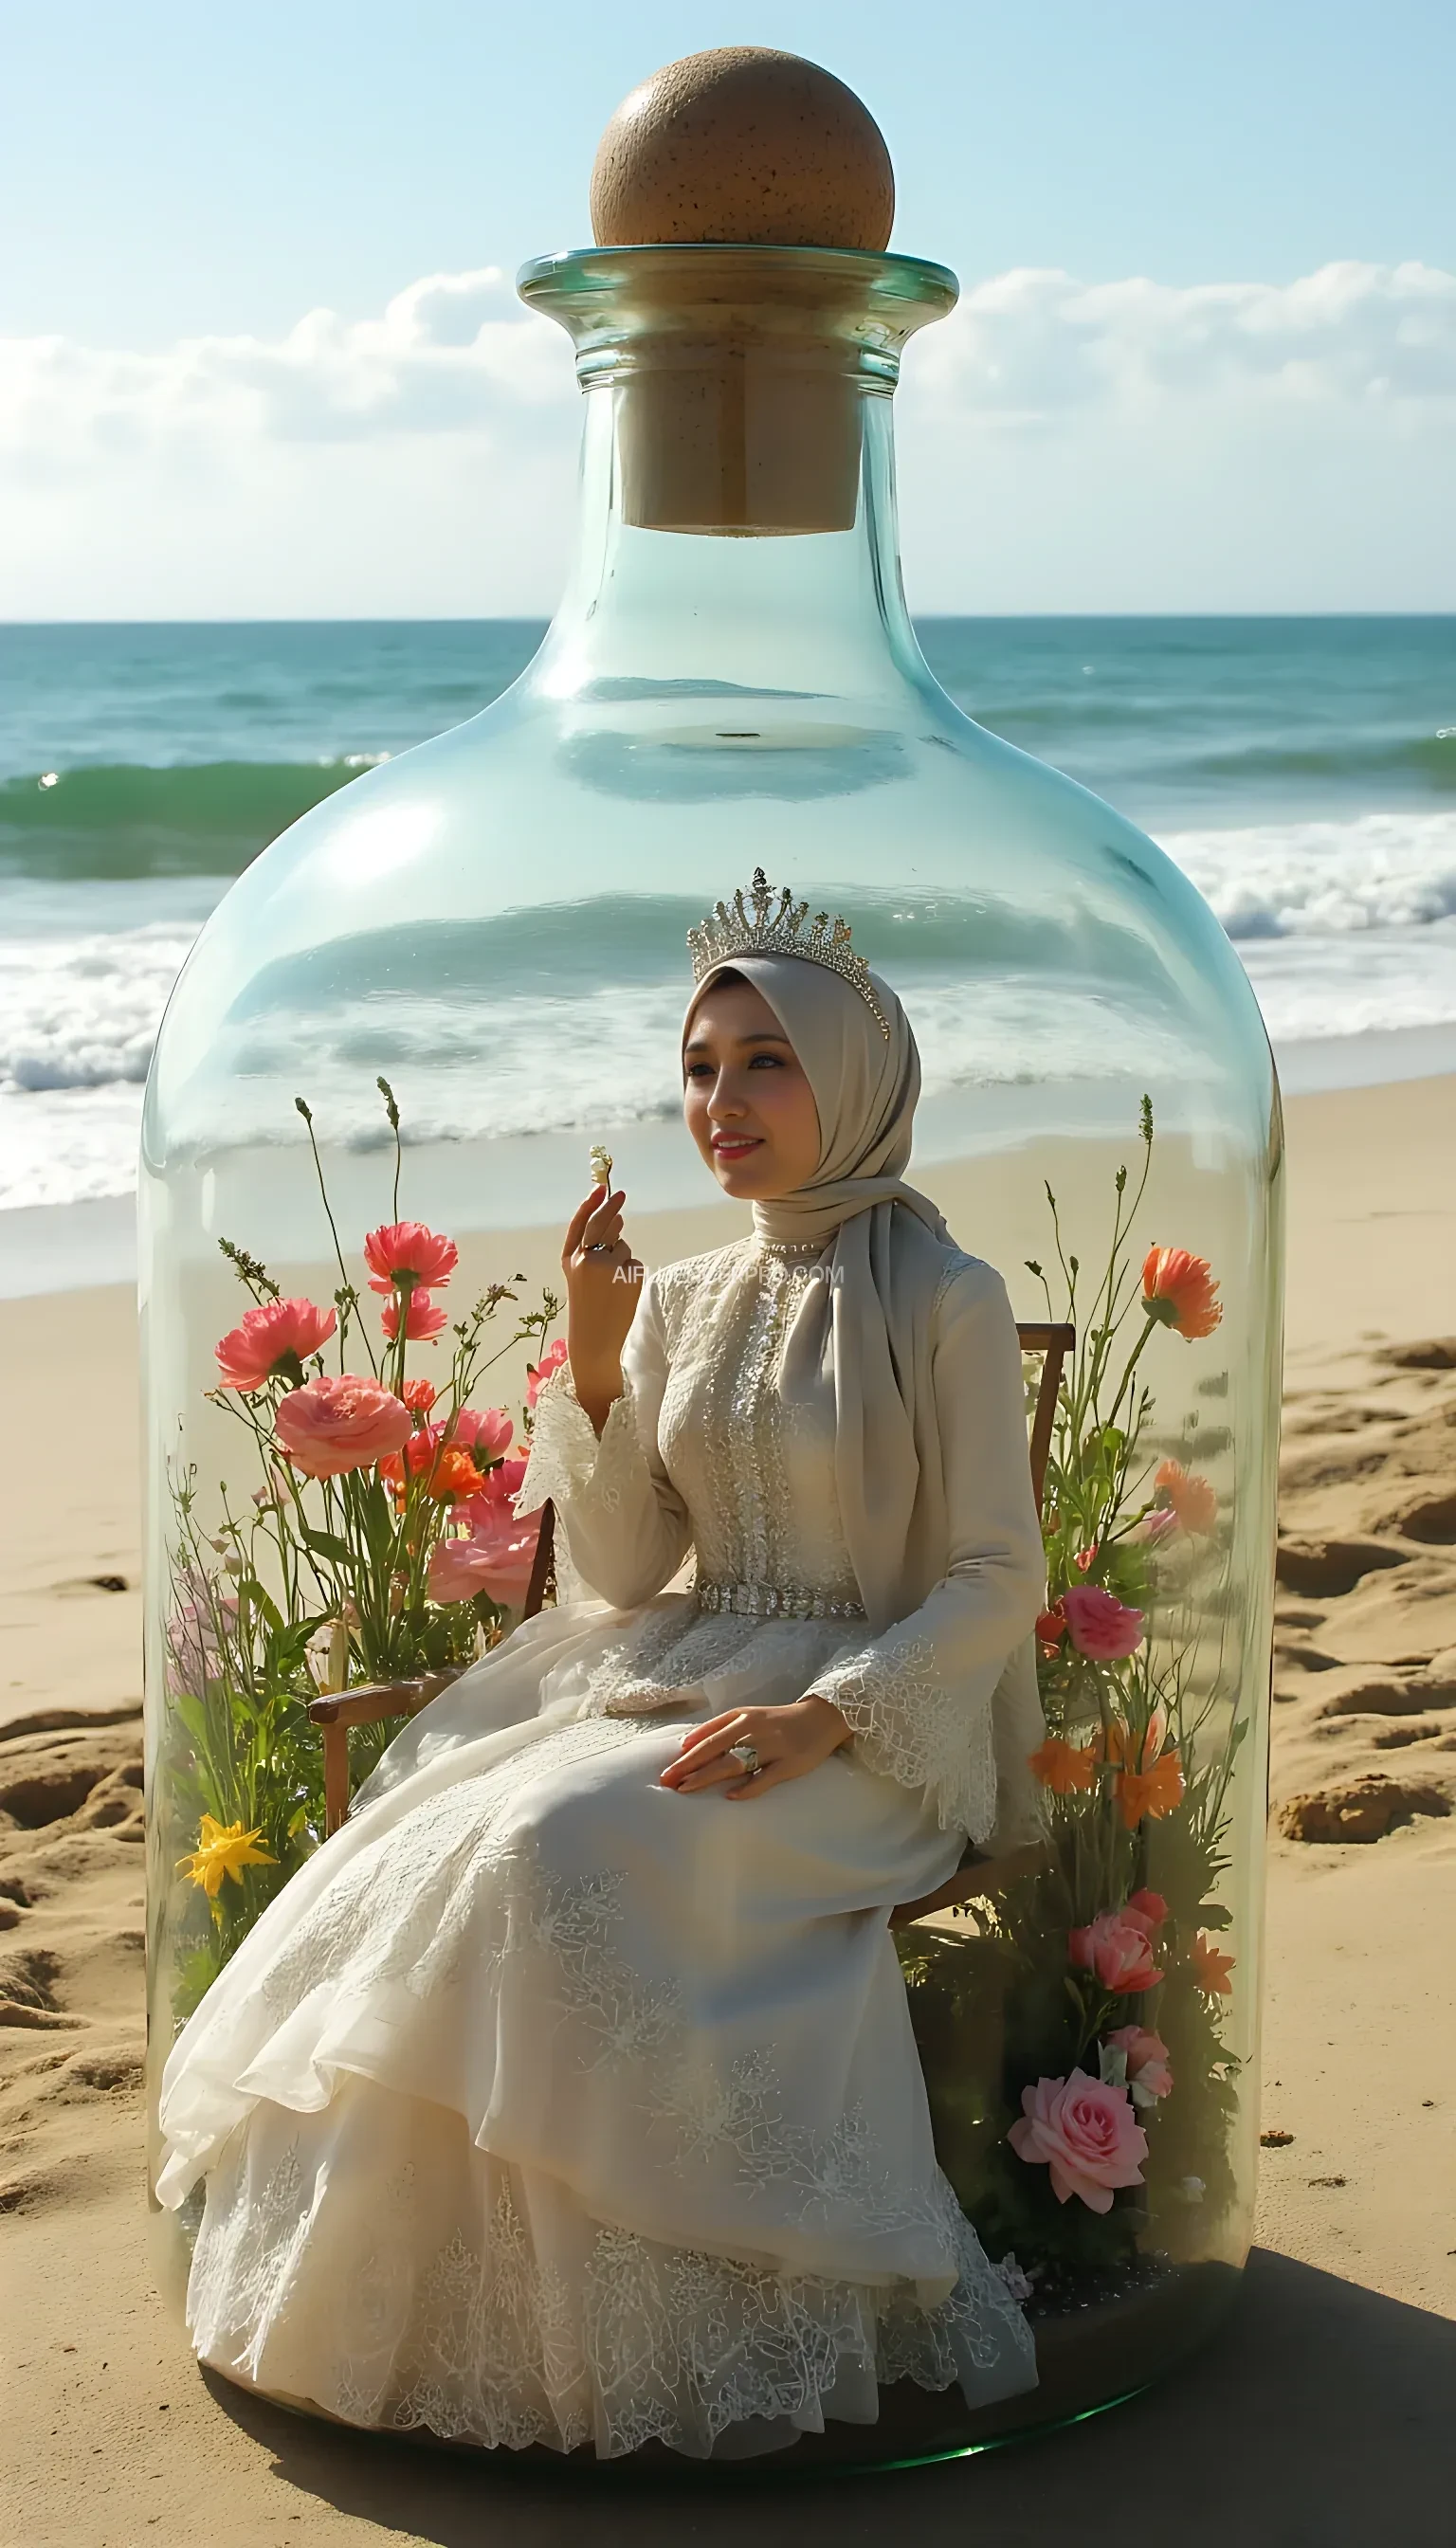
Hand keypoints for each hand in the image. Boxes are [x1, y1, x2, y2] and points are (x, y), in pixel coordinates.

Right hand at [562, 1185, 641, 1428]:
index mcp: (571, 1260)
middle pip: (603, 1224)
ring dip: (623, 1257)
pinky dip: (633, 1273)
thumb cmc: (588, 1306)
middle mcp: (587, 1260)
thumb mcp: (581, 1275)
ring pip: (623, 1246)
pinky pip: (636, 1263)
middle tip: (621, 1195)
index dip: (590, 1204)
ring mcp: (610, 1267)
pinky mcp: (629, 1276)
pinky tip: (623, 1292)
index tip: (601, 1188)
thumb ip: (594, 1248)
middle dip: (612, 1206)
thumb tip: (618, 1218)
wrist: (595, 1339)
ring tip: (613, 1284)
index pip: (580, 1224)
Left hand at [657, 1696, 850, 1800]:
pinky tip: (731, 1796)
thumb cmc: (778, 1720)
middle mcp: (754, 1730)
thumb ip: (719, 1727)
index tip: (665, 1771)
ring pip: (734, 1762)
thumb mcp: (748, 1715)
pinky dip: (748, 1787)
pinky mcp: (789, 1764)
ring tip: (687, 1788)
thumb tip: (686, 1743)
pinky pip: (765, 1777)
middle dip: (688, 1767)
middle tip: (667, 1782)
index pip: (707, 1737)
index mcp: (742, 1717)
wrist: (822, 1717)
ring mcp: (772, 1747)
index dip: (685, 1755)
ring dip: (708, 1775)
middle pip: (715, 1750)